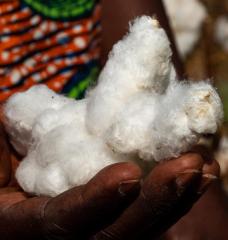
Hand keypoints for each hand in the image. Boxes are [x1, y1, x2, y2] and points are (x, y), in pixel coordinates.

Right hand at [0, 123, 219, 239]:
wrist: (14, 158)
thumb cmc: (4, 150)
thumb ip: (6, 144)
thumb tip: (12, 119)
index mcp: (24, 225)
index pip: (60, 222)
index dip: (94, 202)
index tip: (129, 173)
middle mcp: (64, 235)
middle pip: (114, 235)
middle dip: (155, 202)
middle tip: (191, 165)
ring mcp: (94, 227)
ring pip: (140, 227)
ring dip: (177, 198)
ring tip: (205, 166)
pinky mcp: (116, 214)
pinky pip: (148, 212)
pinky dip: (175, 194)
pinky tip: (197, 170)